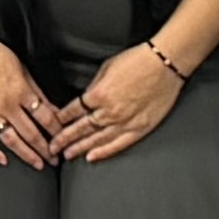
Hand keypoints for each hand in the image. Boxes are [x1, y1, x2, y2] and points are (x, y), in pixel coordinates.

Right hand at [0, 30, 62, 164]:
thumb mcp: (22, 67)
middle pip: (31, 133)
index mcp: (21, 92)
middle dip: (46, 149)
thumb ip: (36, 90)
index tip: (63, 139)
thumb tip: (51, 107)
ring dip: (27, 154)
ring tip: (38, 164)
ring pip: (11, 140)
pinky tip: (2, 159)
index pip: (45, 117)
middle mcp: (6, 105)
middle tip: (55, 159)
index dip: (57, 131)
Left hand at [52, 36, 188, 161]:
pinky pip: (118, 144)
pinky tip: (92, 157)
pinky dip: (104, 152)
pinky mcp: (140, 128)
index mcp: (99, 94)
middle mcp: (109, 111)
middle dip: (65, 138)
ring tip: (67, 155)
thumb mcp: (107, 66)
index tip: (55, 124)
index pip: (74, 110)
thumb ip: (94, 85)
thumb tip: (86, 96)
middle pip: (81, 128)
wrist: (165, 64)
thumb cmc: (139, 61)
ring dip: (80, 148)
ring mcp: (125, 122)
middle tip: (53, 147)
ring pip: (97, 139)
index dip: (62, 118)